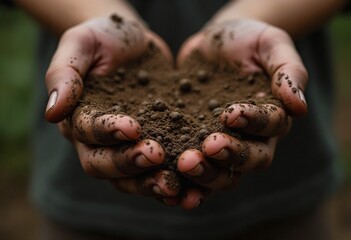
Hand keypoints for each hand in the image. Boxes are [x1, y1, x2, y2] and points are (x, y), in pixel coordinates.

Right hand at [46, 15, 178, 198]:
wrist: (136, 42)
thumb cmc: (105, 38)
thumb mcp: (82, 44)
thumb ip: (65, 75)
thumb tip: (52, 112)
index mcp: (79, 118)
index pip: (88, 134)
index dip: (108, 133)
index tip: (133, 126)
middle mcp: (99, 140)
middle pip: (104, 165)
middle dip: (128, 163)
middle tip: (155, 155)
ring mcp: (127, 147)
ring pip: (130, 178)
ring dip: (149, 184)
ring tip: (172, 184)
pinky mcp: (155, 145)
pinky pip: (158, 171)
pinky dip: (172, 180)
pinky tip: (190, 185)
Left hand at [176, 19, 307, 207]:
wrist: (212, 44)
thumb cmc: (247, 39)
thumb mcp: (270, 44)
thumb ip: (288, 71)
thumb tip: (299, 107)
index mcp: (273, 115)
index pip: (270, 126)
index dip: (253, 123)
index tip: (230, 114)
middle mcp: (252, 137)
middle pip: (249, 159)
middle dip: (229, 156)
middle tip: (207, 148)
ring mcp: (224, 144)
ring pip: (223, 173)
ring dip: (205, 174)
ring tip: (184, 165)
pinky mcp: (195, 144)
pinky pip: (194, 170)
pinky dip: (184, 182)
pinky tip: (167, 186)